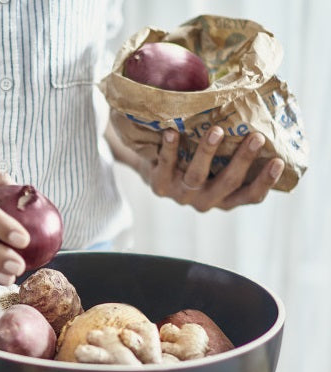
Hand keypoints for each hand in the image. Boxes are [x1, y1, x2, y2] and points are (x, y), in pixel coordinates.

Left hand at [142, 127, 284, 210]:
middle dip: (242, 161)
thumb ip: (237, 148)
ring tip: (216, 130)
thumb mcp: (220, 161)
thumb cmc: (197, 159)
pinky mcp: (160, 186)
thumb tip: (264, 108)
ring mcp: (181, 195)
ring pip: (196, 176)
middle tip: (257, 137)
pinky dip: (169, 148)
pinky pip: (166, 167)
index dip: (265, 183)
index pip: (249, 196)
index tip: (279, 161)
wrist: (156, 167)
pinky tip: (172, 132)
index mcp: (225, 197)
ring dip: (207, 153)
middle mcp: (205, 200)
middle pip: (227, 184)